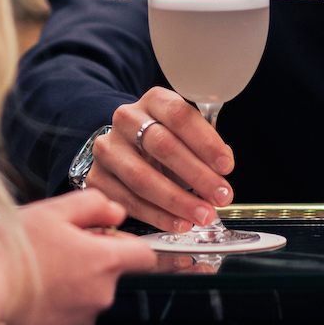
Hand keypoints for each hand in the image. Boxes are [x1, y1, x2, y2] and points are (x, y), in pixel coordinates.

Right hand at [0, 189, 155, 324]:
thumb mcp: (51, 210)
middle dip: (87, 262)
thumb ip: (92, 205)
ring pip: (85, 298)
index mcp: (104, 262)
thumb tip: (115, 211)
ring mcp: (81, 323)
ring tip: (35, 273)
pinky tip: (29, 296)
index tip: (107, 238)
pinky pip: (66, 321)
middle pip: (109, 276)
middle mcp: (100, 297)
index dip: (128, 242)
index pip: (145, 255)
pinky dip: (53, 309)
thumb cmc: (9, 253)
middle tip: (53, 249)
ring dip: (69, 285)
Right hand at [85, 87, 235, 232]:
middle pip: (163, 146)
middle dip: (197, 175)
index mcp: (153, 101)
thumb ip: (203, 145)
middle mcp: (126, 120)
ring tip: (203, 214)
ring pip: (142, 177)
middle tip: (221, 196)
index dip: (205, 142)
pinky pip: (128, 200)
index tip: (226, 166)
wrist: (122, 151)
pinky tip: (179, 223)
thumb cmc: (162, 143)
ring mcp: (108, 149)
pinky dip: (158, 216)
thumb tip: (222, 165)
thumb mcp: (184, 133)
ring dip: (178, 201)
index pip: (180, 115)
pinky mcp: (97, 178)